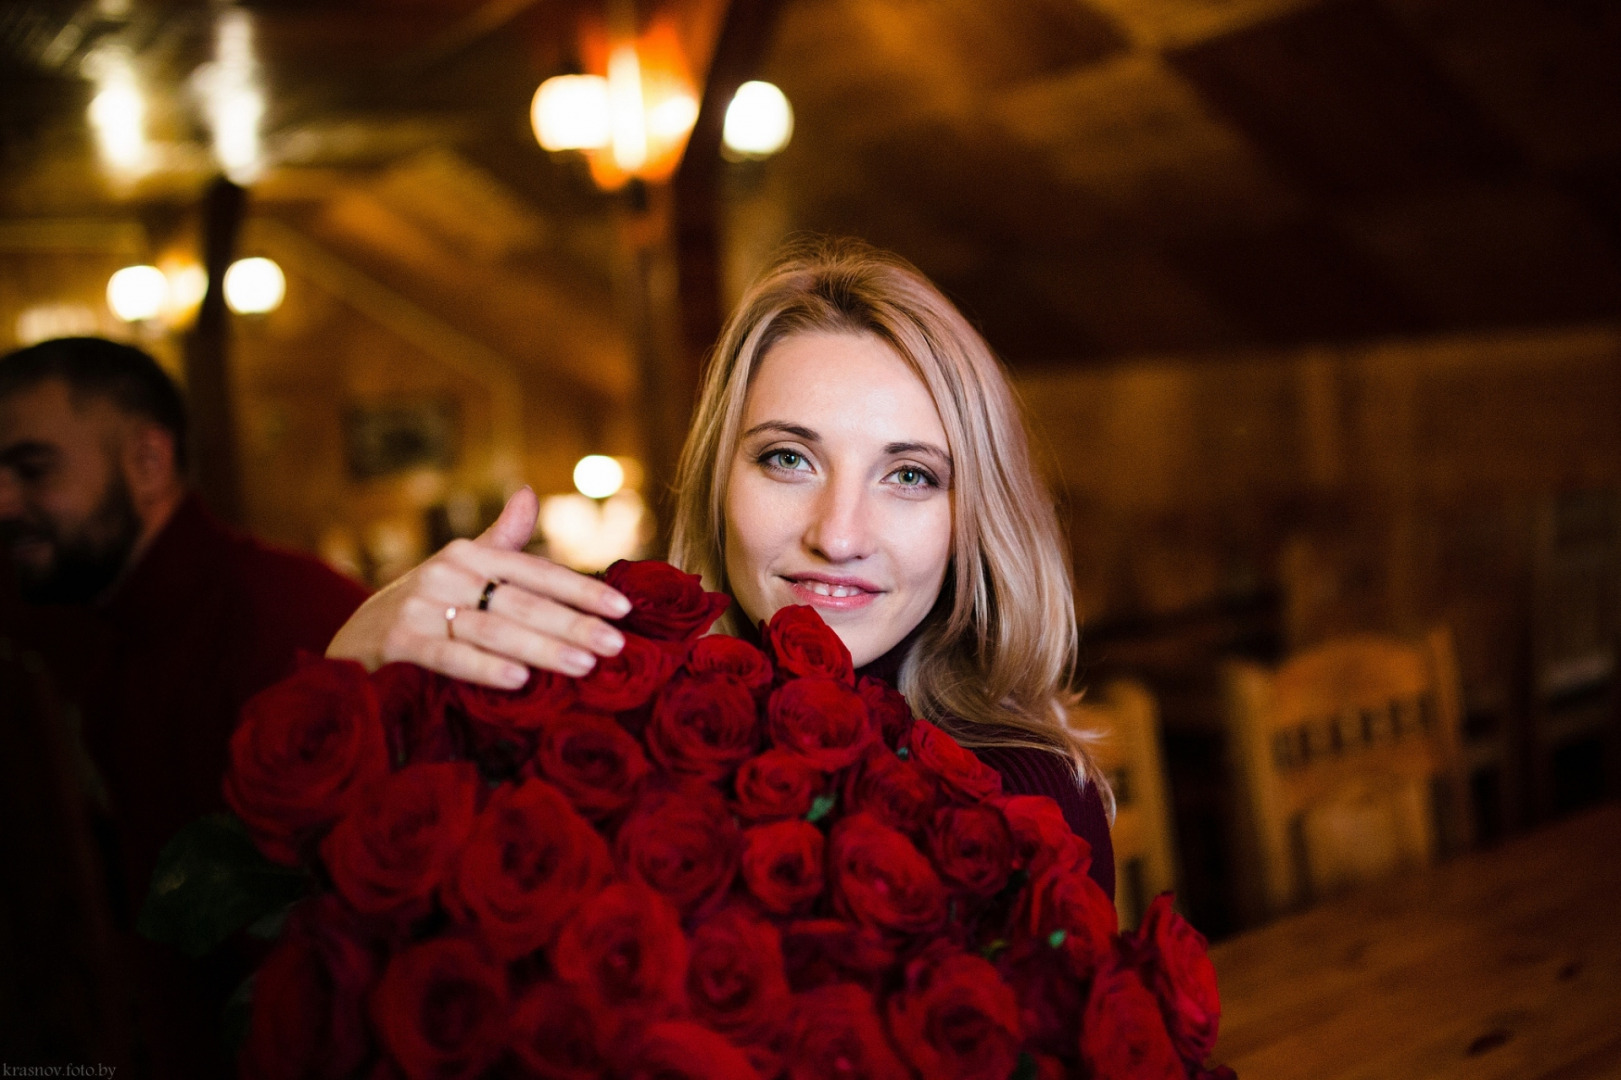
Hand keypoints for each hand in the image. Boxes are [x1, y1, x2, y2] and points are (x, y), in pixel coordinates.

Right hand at [325, 487, 630, 687]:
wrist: (350, 642)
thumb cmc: (422, 608)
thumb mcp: (458, 570)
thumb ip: (498, 539)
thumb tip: (528, 493)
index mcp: (468, 555)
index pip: (536, 572)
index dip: (581, 590)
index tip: (625, 609)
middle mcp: (445, 574)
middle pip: (522, 602)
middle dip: (574, 624)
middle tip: (618, 645)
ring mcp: (420, 608)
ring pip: (494, 630)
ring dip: (542, 648)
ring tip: (585, 665)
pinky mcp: (397, 643)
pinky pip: (448, 657)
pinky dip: (484, 668)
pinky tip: (520, 681)